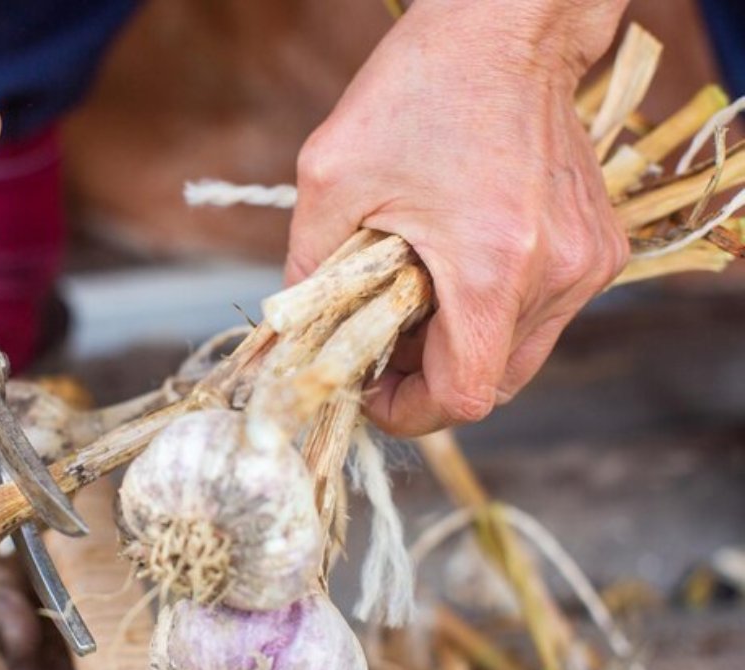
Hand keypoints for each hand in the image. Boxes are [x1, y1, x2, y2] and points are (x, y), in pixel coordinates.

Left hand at [286, 0, 629, 436]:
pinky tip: (455, 269)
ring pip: (519, 352)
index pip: (465, 396)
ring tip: (413, 298)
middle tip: (381, 345)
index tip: (370, 389)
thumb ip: (307, 269)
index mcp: (491, 267)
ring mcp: (586, 262)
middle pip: (495, 384)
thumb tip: (292, 335)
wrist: (508, 28)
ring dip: (462, 346)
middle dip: (429, 380)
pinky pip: (543, 313)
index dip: (408, 410)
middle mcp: (555, 273)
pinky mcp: (598, 247)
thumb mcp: (331, 179)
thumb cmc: (420, 89)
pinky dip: (495, 312)